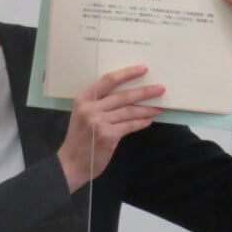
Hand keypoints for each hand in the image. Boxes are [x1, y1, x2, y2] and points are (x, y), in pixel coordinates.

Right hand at [57, 65, 164, 192]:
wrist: (72, 163)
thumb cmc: (80, 138)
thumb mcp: (83, 115)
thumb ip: (99, 103)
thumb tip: (127, 95)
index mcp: (83, 98)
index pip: (108, 80)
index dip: (127, 73)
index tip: (143, 69)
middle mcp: (90, 108)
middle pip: (123, 96)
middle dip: (144, 92)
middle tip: (160, 88)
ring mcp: (98, 122)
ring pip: (129, 111)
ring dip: (146, 109)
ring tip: (159, 107)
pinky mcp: (108, 136)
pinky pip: (129, 126)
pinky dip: (140, 123)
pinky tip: (148, 121)